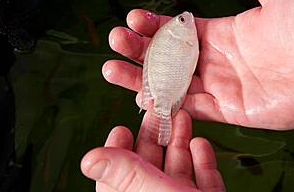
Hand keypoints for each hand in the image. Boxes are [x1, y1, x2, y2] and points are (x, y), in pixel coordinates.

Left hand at [81, 110, 224, 191]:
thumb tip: (89, 158)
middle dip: (155, 135)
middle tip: (159, 111)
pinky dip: (203, 161)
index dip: (118, 151)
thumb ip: (124, 173)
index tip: (121, 129)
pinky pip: (205, 182)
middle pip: (150, 166)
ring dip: (180, 142)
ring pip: (178, 170)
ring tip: (181, 117)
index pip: (117, 176)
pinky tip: (200, 144)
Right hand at [102, 0, 293, 128]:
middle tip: (114, 41)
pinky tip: (143, 96)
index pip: (178, 30)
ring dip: (142, 78)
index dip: (154, 25)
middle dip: (139, 49)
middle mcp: (215, 61)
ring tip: (112, 69)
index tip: (133, 18)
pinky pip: (191, 107)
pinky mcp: (229, 109)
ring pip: (172, 83)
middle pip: (167, 57)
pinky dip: (167, 103)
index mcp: (221, 33)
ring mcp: (220, 86)